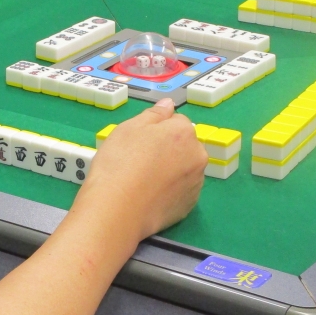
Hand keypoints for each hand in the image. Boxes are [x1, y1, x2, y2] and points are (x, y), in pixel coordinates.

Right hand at [73, 99, 206, 240]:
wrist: (117, 209)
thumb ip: (153, 114)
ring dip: (172, 169)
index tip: (139, 142)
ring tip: (145, 180)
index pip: (176, 121)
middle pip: (184, 145)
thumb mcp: (128, 128)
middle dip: (169, 149)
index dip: (156, 130)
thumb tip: (169, 104)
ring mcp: (196, 183)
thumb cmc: (119, 163)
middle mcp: (198, 155)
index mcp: (184, 131)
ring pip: (184, 168)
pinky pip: (181, 191)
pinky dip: (170, 191)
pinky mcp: (189, 206)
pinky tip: (151, 195)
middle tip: (141, 161)